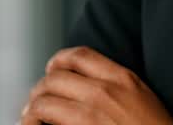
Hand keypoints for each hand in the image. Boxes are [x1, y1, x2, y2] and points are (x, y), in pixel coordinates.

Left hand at [20, 46, 172, 124]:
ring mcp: (90, 115)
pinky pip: (44, 122)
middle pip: (55, 78)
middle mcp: (104, 93)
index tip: (51, 69)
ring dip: (32, 110)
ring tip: (30, 119)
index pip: (79, 56)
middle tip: (36, 103)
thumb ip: (118, 85)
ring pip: (43, 101)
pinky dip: (32, 124)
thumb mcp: (142, 97)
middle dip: (40, 89)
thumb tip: (87, 85)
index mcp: (123, 79)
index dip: (58, 60)